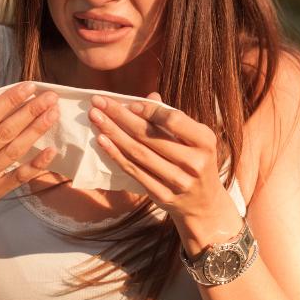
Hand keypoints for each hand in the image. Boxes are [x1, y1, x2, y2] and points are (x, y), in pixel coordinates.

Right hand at [0, 81, 58, 207]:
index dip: (8, 101)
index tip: (30, 87)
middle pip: (2, 134)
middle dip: (29, 113)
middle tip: (50, 98)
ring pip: (13, 152)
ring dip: (36, 131)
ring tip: (53, 114)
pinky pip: (18, 178)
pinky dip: (36, 164)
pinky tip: (51, 149)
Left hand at [88, 94, 241, 251]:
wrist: (203, 203)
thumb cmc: (196, 160)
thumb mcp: (194, 138)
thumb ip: (172, 118)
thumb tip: (148, 96)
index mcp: (205, 142)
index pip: (174, 121)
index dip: (149, 110)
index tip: (129, 103)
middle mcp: (194, 163)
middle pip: (149, 136)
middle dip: (120, 116)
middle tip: (99, 101)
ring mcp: (177, 181)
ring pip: (138, 153)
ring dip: (113, 133)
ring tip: (95, 117)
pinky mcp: (162, 195)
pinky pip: (134, 171)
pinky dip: (116, 154)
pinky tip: (102, 140)